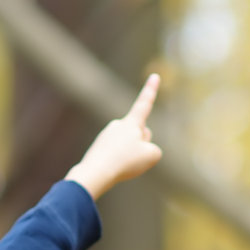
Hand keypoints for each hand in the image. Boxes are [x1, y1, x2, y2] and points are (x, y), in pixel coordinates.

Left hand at [64, 73, 163, 200]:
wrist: (95, 173)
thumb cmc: (125, 162)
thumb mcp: (152, 155)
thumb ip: (153, 150)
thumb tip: (140, 150)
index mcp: (131, 123)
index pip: (144, 104)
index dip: (151, 90)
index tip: (154, 75)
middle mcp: (117, 125)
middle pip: (141, 135)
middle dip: (142, 145)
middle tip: (132, 157)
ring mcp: (106, 137)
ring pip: (128, 148)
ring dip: (129, 157)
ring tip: (120, 165)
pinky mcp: (99, 149)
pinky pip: (116, 157)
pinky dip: (118, 164)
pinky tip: (110, 170)